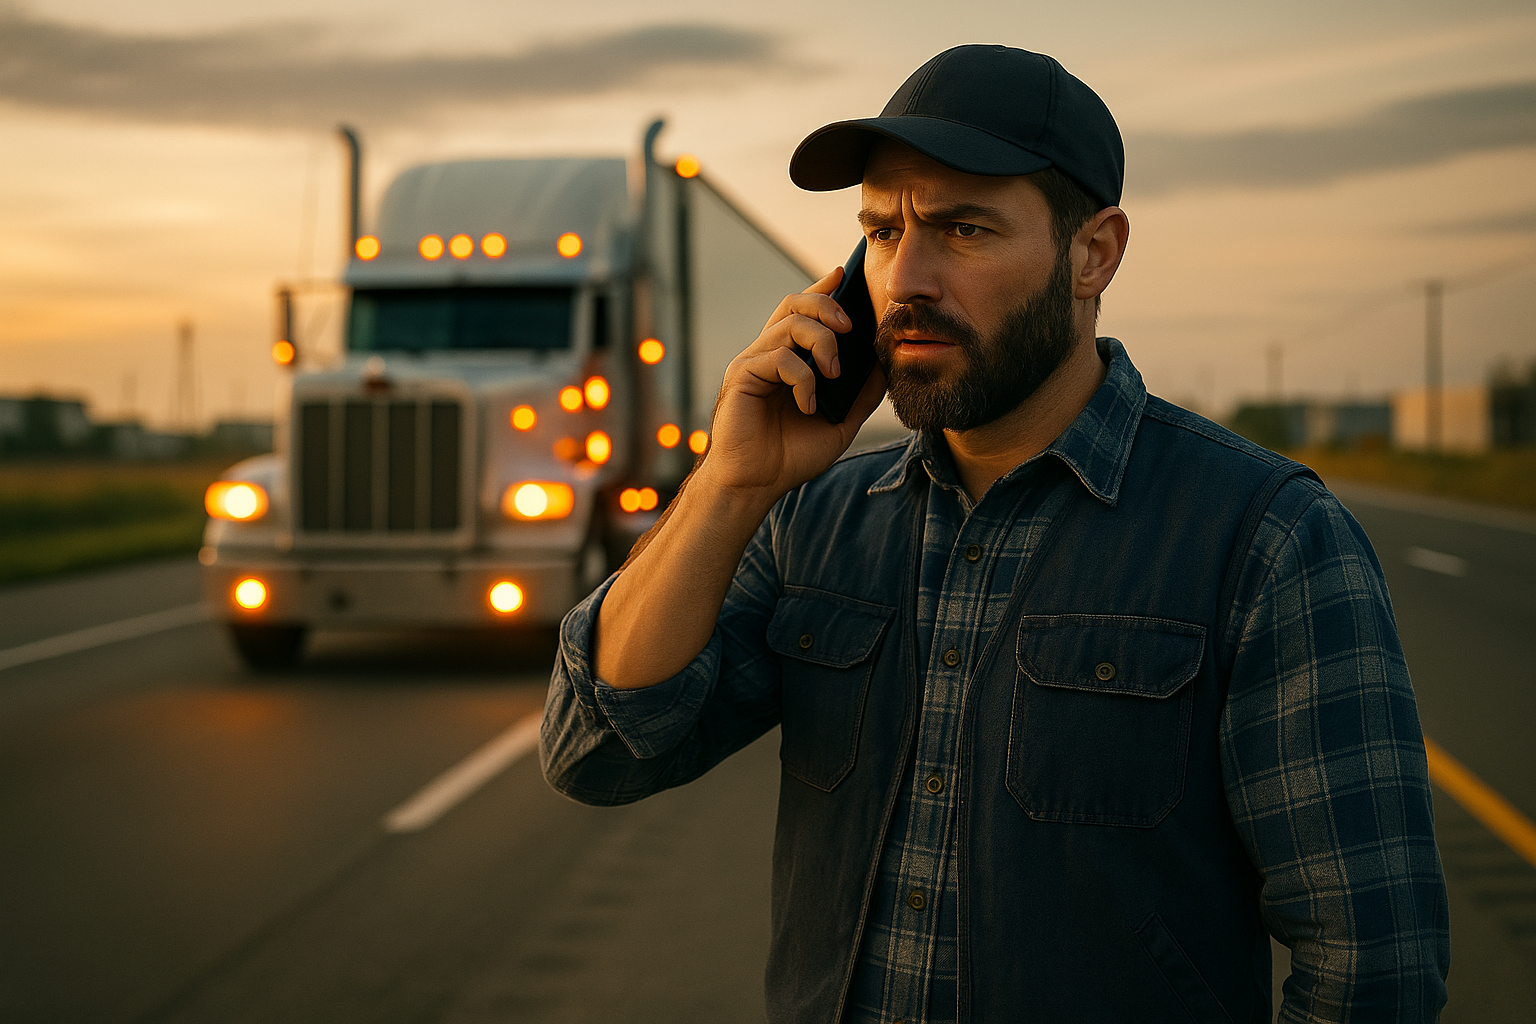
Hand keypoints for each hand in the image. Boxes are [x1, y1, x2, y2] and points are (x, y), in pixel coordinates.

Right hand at [694, 267, 886, 504]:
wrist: (757, 484)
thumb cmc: (790, 455)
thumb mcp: (839, 423)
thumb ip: (860, 394)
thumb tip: (886, 366)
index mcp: (787, 359)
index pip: (802, 311)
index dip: (821, 289)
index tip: (844, 273)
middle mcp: (768, 353)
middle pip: (793, 304)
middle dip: (826, 305)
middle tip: (849, 326)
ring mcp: (753, 362)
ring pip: (789, 325)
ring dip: (821, 343)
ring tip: (834, 374)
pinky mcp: (742, 376)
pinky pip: (779, 357)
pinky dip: (803, 378)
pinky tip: (808, 405)